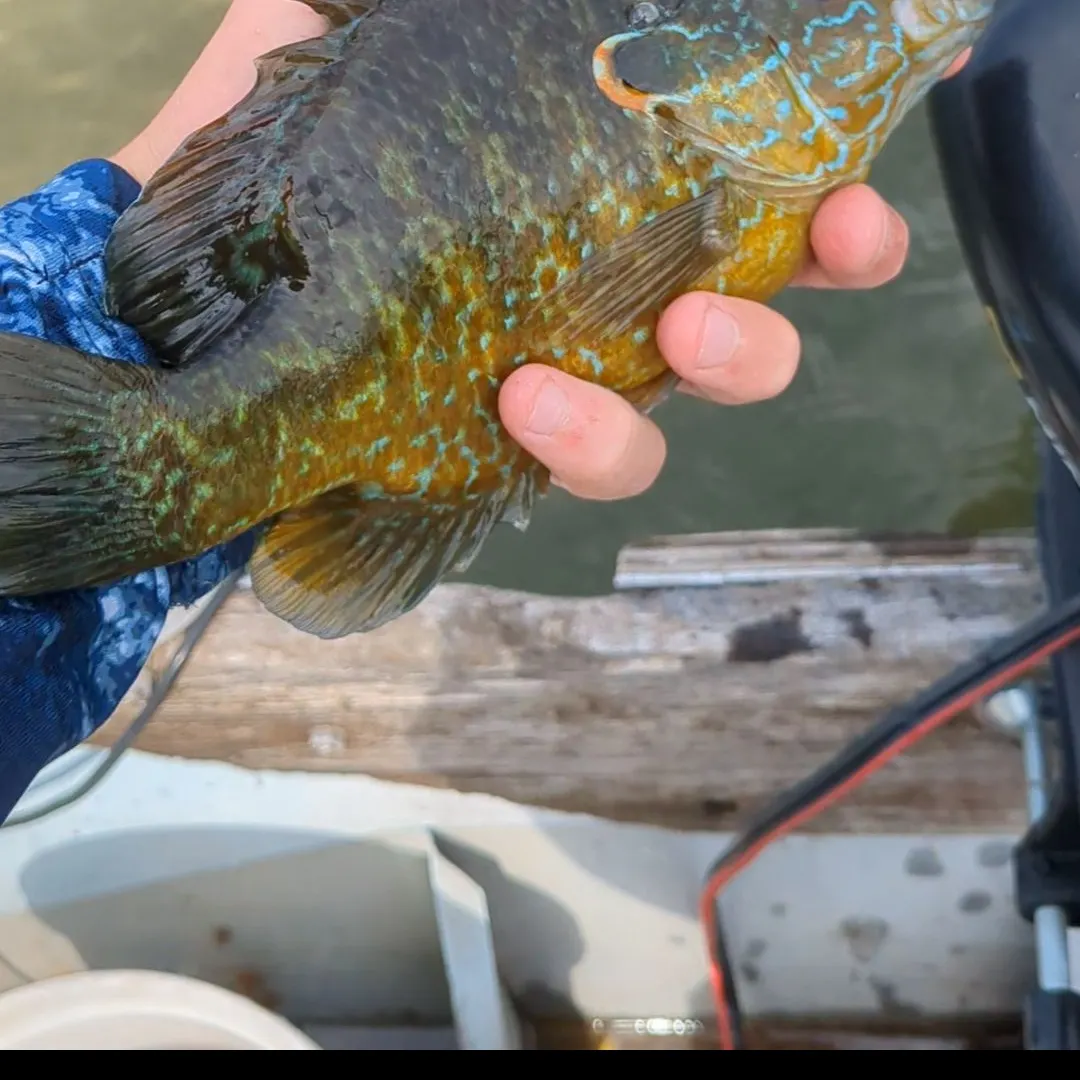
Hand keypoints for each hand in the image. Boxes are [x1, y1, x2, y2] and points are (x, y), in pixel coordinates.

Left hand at [113, 3, 968, 506]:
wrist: (180, 306)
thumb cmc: (274, 175)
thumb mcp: (337, 46)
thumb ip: (401, 7)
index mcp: (595, 204)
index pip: (740, 197)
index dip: (827, 198)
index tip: (867, 181)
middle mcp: (597, 298)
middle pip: (749, 319)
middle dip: (803, 293)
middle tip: (813, 261)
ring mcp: (559, 380)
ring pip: (678, 409)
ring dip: (714, 374)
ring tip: (664, 340)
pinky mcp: (502, 453)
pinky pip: (583, 464)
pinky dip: (587, 438)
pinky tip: (528, 396)